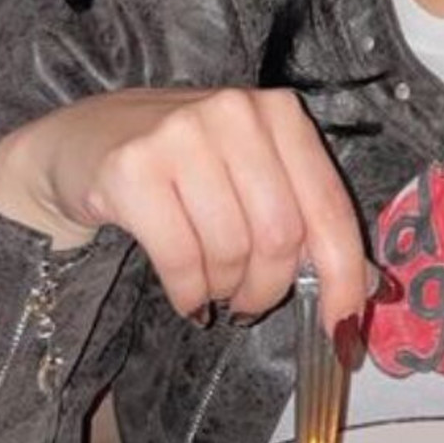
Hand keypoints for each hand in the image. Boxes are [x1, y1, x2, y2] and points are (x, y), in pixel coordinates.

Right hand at [0, 87, 370, 333]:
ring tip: (209, 287)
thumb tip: (362, 289)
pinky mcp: (132, 169)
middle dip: (268, 288)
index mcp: (279, 113)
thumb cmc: (182, 167)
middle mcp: (235, 113)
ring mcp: (180, 135)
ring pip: (231, 252)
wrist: (82, 145)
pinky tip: (185, 295)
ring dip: (223, 291)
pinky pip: (182, 260)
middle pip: (281, 236)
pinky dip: (189, 294)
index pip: (328, 206)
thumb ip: (304, 217)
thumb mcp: (251, 174)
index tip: (343, 329)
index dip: (342, 276)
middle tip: (247, 303)